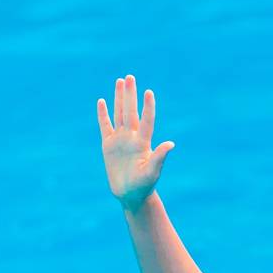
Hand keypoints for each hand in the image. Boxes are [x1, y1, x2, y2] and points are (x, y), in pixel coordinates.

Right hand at [96, 74, 174, 209]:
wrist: (131, 195)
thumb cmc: (144, 185)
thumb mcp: (152, 172)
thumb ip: (160, 157)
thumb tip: (171, 144)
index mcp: (143, 143)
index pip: (146, 120)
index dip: (147, 107)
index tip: (148, 92)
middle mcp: (132, 137)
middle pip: (131, 111)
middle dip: (131, 94)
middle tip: (130, 77)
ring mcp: (120, 140)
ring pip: (119, 114)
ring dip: (120, 98)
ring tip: (120, 81)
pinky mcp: (108, 145)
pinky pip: (105, 126)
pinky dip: (103, 114)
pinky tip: (102, 101)